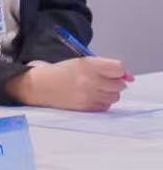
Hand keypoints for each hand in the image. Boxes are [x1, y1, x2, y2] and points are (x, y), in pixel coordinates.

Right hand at [10, 57, 127, 110]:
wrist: (39, 85)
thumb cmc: (62, 72)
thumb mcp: (82, 62)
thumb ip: (106, 67)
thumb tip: (129, 78)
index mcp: (88, 64)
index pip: (119, 68)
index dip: (120, 71)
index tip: (116, 73)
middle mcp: (89, 80)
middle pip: (120, 84)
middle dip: (114, 83)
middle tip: (102, 81)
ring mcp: (88, 95)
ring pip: (115, 97)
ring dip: (109, 93)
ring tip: (95, 89)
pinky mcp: (86, 107)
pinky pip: (106, 106)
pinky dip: (102, 102)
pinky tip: (90, 97)